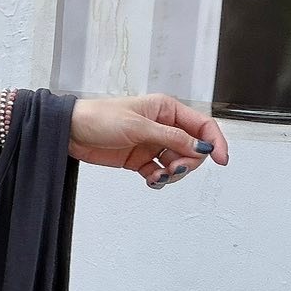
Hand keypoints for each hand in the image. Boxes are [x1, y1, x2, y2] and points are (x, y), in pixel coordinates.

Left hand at [69, 94, 228, 188]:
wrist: (69, 132)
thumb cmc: (99, 118)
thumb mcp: (139, 127)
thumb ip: (171, 138)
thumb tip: (200, 147)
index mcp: (166, 109)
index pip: (202, 125)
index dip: (215, 142)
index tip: (221, 160)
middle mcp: (163, 126)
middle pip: (193, 148)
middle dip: (188, 162)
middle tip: (173, 169)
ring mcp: (152, 144)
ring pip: (178, 163)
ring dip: (173, 174)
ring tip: (157, 176)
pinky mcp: (140, 160)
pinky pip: (161, 173)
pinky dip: (160, 180)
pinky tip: (151, 180)